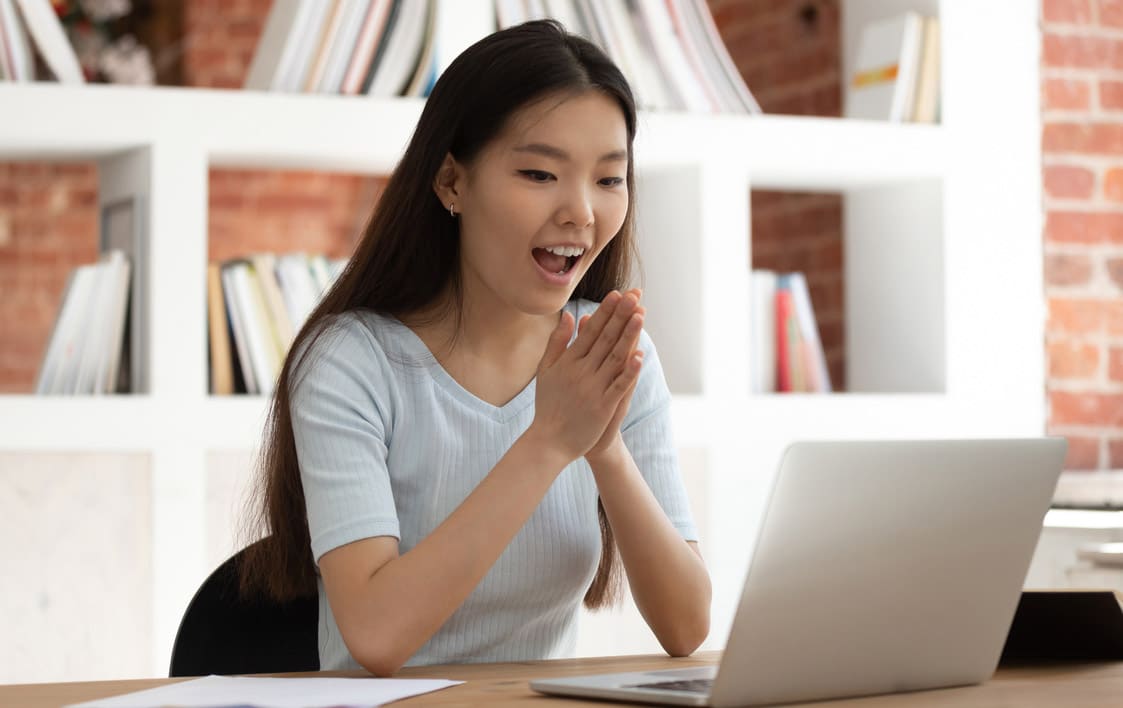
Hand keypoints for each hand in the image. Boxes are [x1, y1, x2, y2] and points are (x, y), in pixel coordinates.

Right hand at [529, 290, 644, 462]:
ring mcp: (592, 389)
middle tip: (634, 295)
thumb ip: (557, 342)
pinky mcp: (602, 406)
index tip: (618, 294)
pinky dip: (629, 371)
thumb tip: (569, 316)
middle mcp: (580, 371)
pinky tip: (640, 355)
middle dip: (620, 316)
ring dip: (628, 336)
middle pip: (605, 339)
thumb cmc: (548, 405)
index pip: (591, 331)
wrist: (549, 442)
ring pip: (614, 358)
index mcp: (568, 361)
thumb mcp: (546, 370)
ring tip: (640, 315)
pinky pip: (618, 386)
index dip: (605, 312)